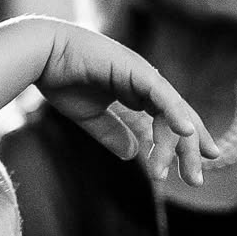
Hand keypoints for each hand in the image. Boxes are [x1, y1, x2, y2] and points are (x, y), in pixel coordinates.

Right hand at [37, 22, 218, 185]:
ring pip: (172, 111)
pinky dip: (175, 112)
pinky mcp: (135, 70)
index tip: (191, 169)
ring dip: (181, 143)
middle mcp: (144, 82)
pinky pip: (161, 94)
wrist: (41, 55)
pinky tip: (186, 131)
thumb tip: (134, 155)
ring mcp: (142, 74)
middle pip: (177, 118)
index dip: (181, 142)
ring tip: (186, 171)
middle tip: (196, 180)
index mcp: (134, 90)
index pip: (166, 119)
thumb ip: (112, 133)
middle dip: (188, 150)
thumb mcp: (89, 116)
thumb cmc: (59, 79)